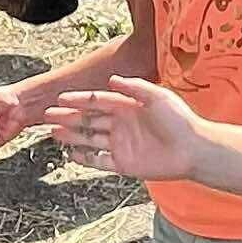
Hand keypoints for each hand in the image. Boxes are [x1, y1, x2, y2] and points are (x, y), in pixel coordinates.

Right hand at [42, 77, 206, 181]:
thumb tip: (112, 79)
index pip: (98, 101)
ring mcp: (121, 144)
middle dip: (68, 117)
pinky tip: (70, 154)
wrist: (194, 149)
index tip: (60, 98)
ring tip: (52, 132)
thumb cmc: (179, 120)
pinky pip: (99, 161)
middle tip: (47, 115)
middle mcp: (122, 125)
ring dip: (71, 136)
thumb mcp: (158, 96)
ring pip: (90, 139)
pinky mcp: (124, 164)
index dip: (79, 100)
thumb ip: (134, 87)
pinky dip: (85, 158)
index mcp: (128, 107)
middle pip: (89, 120)